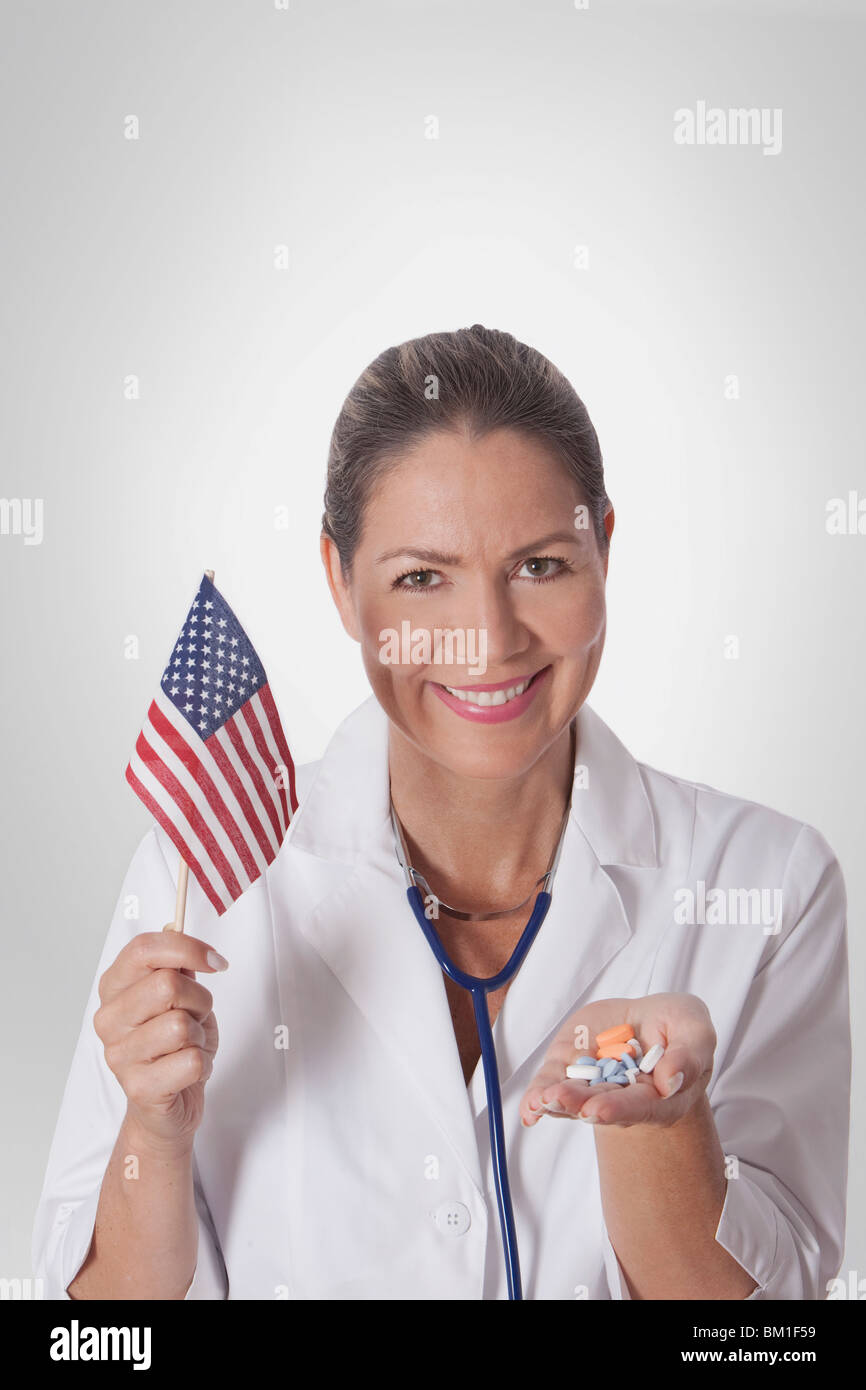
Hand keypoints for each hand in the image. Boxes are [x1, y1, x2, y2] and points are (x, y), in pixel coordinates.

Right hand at [93, 929, 226, 1153]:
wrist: (167, 1107)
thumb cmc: (173, 1046)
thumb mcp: (179, 998)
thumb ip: (176, 965)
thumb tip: (174, 927)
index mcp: (114, 988)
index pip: (143, 949)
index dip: (187, 947)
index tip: (216, 961)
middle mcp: (109, 1020)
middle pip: (168, 984)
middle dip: (199, 999)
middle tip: (197, 1016)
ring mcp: (119, 1055)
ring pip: (181, 1024)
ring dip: (201, 1035)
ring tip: (189, 1046)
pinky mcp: (139, 1087)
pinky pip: (190, 1060)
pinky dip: (203, 1064)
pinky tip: (189, 1071)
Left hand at [519, 993, 715, 1128]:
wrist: (647, 1021)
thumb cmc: (677, 1027)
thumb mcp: (695, 1028)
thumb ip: (690, 1054)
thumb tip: (671, 1081)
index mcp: (661, 1097)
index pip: (640, 1106)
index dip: (619, 1109)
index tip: (598, 1109)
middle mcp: (623, 1099)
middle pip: (602, 1106)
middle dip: (579, 1104)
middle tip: (560, 1100)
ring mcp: (593, 1087)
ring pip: (573, 1100)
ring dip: (556, 1102)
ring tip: (542, 1100)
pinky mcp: (569, 1070)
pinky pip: (551, 1086)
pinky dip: (537, 1098)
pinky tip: (528, 1109)